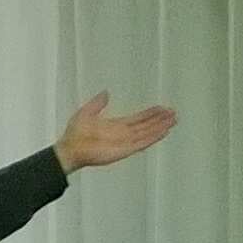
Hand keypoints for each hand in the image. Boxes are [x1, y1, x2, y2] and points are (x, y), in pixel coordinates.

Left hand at [54, 91, 177, 173]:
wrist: (69, 148)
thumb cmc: (74, 134)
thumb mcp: (87, 112)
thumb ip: (98, 103)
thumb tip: (105, 92)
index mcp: (116, 126)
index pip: (138, 119)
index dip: (150, 114)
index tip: (162, 108)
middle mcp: (123, 134)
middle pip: (146, 126)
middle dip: (160, 119)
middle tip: (173, 113)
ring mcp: (125, 142)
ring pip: (147, 133)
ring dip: (160, 127)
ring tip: (173, 121)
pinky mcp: (124, 150)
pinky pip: (142, 143)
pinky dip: (153, 137)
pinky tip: (163, 132)